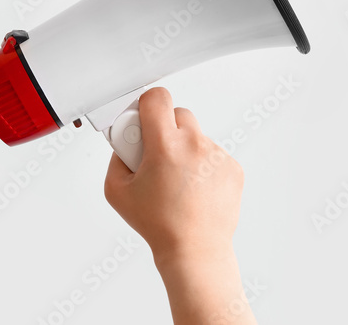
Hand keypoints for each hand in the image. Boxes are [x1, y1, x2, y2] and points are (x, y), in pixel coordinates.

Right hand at [103, 87, 254, 324]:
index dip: (146, 104)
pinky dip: (202, 165)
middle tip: (156, 153)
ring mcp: (217, 156)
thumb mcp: (115, 190)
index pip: (157, 98)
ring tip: (176, 180)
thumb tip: (125, 143)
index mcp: (165, 145)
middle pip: (178, 113)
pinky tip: (193, 188)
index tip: (142, 118)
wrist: (194, 250)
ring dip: (185, 148)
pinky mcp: (232, 168)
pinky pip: (212, 154)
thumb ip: (116, 158)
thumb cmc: (157, 224)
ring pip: (196, 136)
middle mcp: (194, 145)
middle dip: (165, 128)